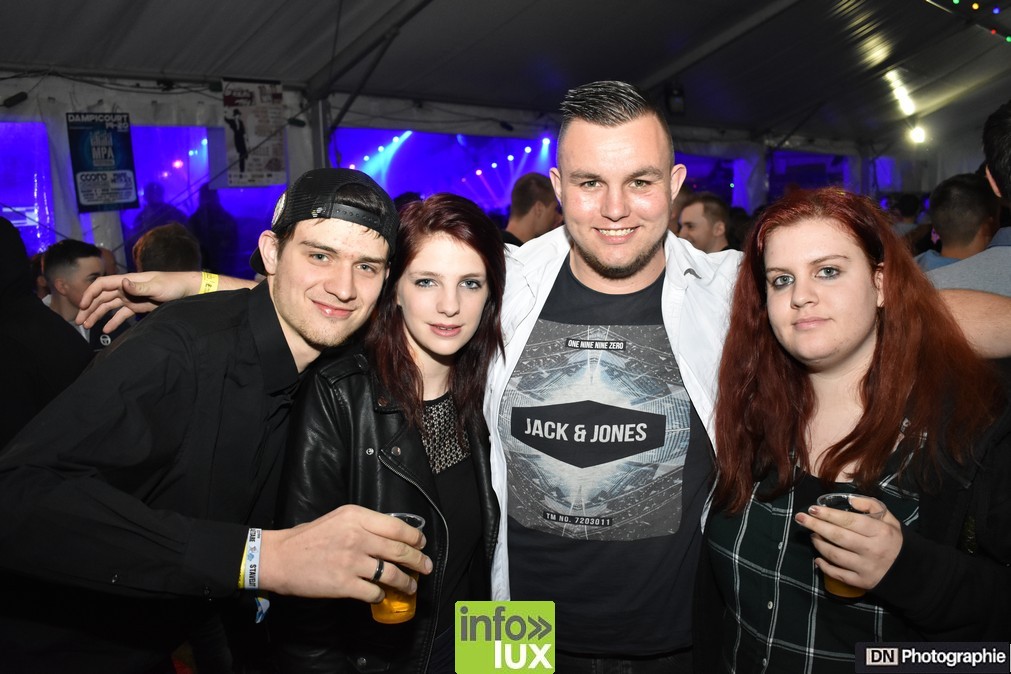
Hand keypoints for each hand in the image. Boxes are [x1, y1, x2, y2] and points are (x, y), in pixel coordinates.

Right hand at [76, 272, 200, 331]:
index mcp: (128, 280)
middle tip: (79, 322)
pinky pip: (122, 314)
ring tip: (87, 326)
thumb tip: (123, 282)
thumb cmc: (173, 285)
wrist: (187, 290)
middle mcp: (126, 288)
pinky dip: (113, 322)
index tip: (83, 306)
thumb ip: (139, 287)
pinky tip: (105, 330)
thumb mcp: (157, 286)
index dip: (90, 294)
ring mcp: (131, 298)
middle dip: (89, 308)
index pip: (102, 285)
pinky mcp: (138, 306)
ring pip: (109, 306)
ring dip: (97, 315)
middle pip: (102, 297)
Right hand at [258, 504, 432, 601]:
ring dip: (406, 582)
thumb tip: (391, 536)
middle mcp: (357, 536)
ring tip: (411, 585)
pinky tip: (381, 595)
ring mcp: (352, 561)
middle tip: (426, 567)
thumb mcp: (338, 519)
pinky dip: (381, 595)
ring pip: (392, 574)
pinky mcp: (344, 584)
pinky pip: (374, 592)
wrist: (280, 557)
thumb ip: (363, 524)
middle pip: (400, 550)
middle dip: (418, 561)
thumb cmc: (308, 538)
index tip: (422, 544)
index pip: (397, 527)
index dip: (415, 538)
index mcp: (356, 517)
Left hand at [795, 495, 902, 590]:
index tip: (812, 508)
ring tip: (812, 535)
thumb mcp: (890, 520)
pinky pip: (837, 574)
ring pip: (834, 555)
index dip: (829, 514)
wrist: (910, 571)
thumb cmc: (894, 541)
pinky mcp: (861, 582)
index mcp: (879, 532)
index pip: (849, 521)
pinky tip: (817, 558)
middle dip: (816, 526)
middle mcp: (871, 550)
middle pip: (838, 537)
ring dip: (818, 544)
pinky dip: (824, 566)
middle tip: (800, 518)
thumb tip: (850, 501)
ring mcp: (865, 567)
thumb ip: (871, 506)